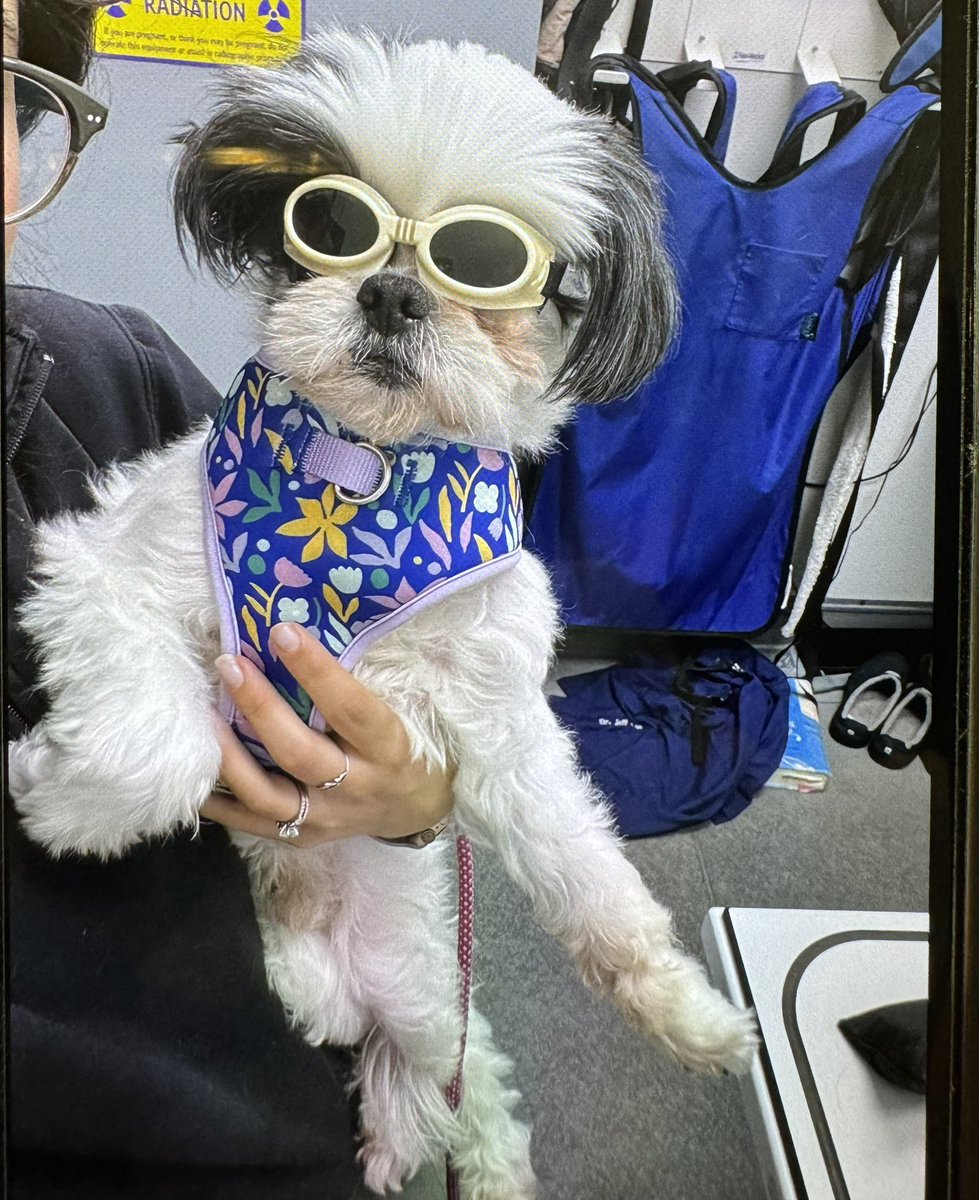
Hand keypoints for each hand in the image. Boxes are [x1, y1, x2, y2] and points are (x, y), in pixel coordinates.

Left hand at [201, 623, 454, 844]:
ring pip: (268, 795)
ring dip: (231, 755)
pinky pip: (251, 823)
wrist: (413, 807)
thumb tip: (292, 636)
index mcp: (388, 748)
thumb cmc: (400, 744)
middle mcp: (357, 787)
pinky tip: (195, 771)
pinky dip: (220, 801)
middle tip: (230, 664)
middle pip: (300, 753)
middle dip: (261, 707)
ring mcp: (327, 818)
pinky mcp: (303, 839)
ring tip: (205, 716)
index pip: (350, 707)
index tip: (282, 632)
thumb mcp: (394, 714)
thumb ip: (351, 688)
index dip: (316, 671)